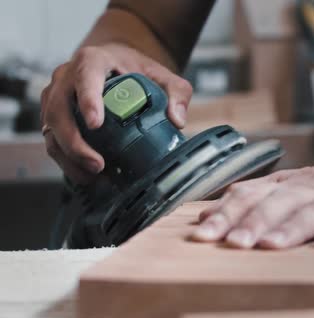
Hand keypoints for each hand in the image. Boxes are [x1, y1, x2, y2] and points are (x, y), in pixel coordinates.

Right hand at [41, 43, 192, 182]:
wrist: (115, 64)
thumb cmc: (135, 69)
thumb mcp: (162, 75)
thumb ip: (177, 92)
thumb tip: (177, 120)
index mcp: (93, 61)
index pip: (86, 77)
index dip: (88, 100)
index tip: (95, 124)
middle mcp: (66, 77)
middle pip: (59, 109)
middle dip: (75, 142)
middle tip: (98, 165)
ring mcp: (55, 97)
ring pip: (50, 129)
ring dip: (69, 157)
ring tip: (94, 176)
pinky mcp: (52, 116)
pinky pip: (52, 140)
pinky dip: (67, 161)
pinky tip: (87, 176)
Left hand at [191, 152, 313, 248]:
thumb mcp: (301, 187)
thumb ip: (260, 198)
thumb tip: (210, 213)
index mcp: (296, 184)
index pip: (255, 193)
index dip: (228, 211)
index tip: (202, 231)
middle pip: (282, 202)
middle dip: (253, 222)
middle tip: (229, 242)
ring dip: (293, 227)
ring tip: (271, 244)